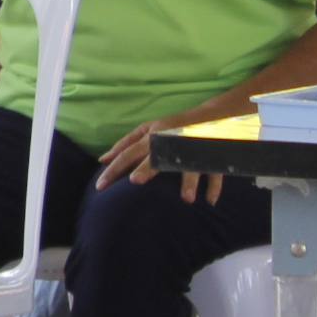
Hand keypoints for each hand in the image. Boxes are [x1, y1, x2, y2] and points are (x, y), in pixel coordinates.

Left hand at [99, 116, 222, 200]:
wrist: (210, 115)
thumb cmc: (171, 126)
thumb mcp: (147, 130)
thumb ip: (125, 144)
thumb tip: (103, 160)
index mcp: (152, 135)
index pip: (128, 152)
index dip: (114, 168)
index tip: (100, 186)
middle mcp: (171, 141)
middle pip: (157, 156)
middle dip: (147, 168)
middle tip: (135, 181)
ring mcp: (193, 148)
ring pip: (190, 165)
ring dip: (188, 182)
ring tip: (186, 199)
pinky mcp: (213, 154)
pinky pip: (215, 171)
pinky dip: (214, 187)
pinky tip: (209, 201)